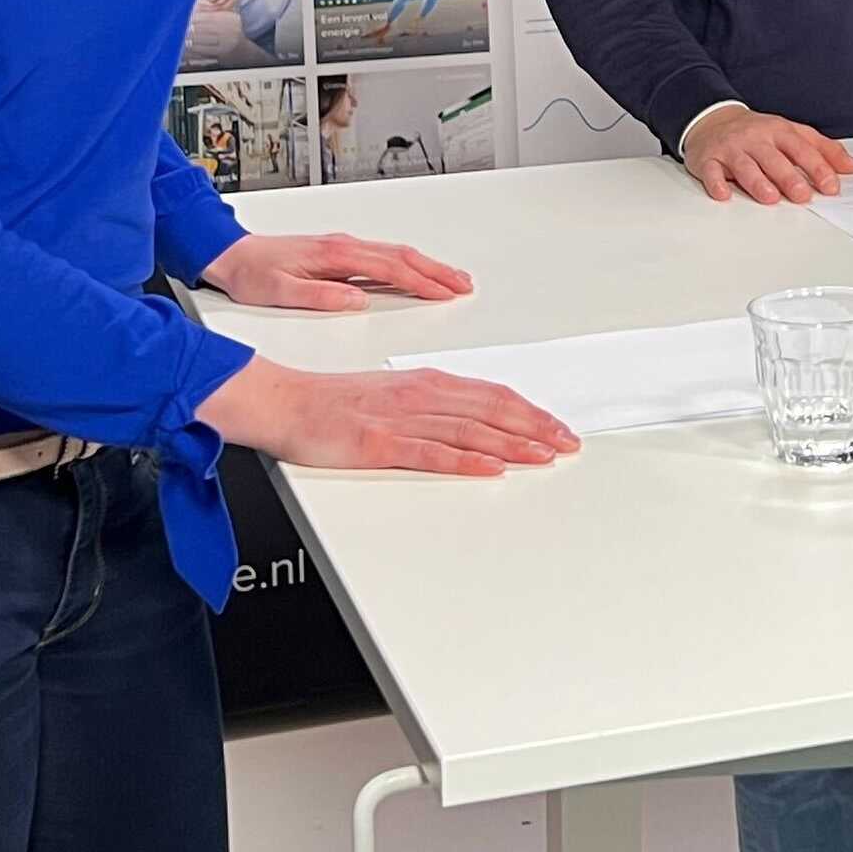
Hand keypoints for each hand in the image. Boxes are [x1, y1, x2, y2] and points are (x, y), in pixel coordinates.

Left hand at [203, 232, 475, 313]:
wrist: (229, 254)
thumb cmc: (251, 273)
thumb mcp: (279, 291)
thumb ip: (319, 296)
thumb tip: (356, 300)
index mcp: (335, 254)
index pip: (389, 267)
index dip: (421, 281)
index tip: (446, 293)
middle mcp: (344, 246)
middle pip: (402, 256)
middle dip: (437, 271)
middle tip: (464, 285)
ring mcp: (344, 247)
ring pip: (396, 253)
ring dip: (427, 266)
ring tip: (452, 280)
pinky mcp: (340, 253)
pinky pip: (384, 256)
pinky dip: (408, 264)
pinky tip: (416, 274)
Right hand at [204, 355, 575, 475]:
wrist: (284, 401)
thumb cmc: (334, 402)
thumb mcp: (392, 395)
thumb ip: (432, 405)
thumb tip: (473, 420)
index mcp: (426, 382)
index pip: (492, 395)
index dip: (530, 411)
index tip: (558, 426)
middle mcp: (420, 396)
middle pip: (490, 410)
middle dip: (535, 427)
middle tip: (568, 443)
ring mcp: (400, 420)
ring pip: (469, 431)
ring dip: (512, 444)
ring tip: (544, 456)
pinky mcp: (379, 444)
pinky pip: (430, 453)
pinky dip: (465, 461)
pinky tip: (491, 469)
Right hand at [683, 106, 852, 204]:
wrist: (713, 120)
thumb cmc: (758, 132)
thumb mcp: (792, 133)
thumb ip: (823, 149)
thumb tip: (851, 167)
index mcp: (779, 131)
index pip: (801, 149)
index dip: (817, 167)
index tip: (830, 185)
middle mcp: (756, 139)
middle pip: (774, 159)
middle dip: (789, 177)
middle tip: (803, 195)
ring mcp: (732, 149)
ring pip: (745, 165)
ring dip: (757, 182)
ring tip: (770, 197)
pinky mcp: (708, 159)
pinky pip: (711, 171)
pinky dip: (716, 183)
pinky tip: (723, 193)